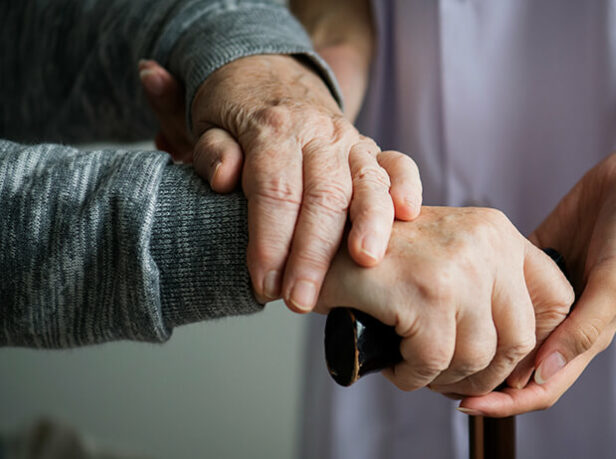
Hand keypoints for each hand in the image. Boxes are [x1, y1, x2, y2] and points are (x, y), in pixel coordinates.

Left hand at [138, 57, 422, 310]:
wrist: (269, 75)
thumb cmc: (236, 113)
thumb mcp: (208, 124)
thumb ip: (213, 151)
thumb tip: (226, 177)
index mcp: (273, 128)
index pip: (275, 191)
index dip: (270, 241)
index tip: (264, 284)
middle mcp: (318, 133)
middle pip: (323, 195)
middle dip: (313, 253)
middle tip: (300, 300)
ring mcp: (350, 140)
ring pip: (366, 182)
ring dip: (369, 224)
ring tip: (365, 262)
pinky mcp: (372, 149)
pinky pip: (398, 163)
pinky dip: (406, 186)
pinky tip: (408, 214)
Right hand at [316, 206, 573, 394]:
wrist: (318, 244)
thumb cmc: (383, 260)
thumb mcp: (449, 256)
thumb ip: (491, 288)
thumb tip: (528, 357)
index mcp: (498, 231)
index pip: (556, 297)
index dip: (538, 343)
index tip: (506, 362)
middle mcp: (486, 243)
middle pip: (520, 340)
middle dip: (486, 374)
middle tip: (451, 378)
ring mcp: (457, 267)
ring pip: (477, 357)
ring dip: (444, 377)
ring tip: (416, 367)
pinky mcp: (424, 293)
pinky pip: (433, 363)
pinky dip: (413, 377)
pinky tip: (396, 364)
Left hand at [459, 151, 615, 416]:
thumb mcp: (614, 284)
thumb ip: (581, 330)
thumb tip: (541, 374)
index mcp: (586, 335)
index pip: (541, 386)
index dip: (505, 403)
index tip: (464, 405)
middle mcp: (564, 320)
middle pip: (517, 364)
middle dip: (482, 378)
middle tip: (438, 376)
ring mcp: (547, 292)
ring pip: (506, 329)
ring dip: (479, 339)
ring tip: (440, 339)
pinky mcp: (535, 261)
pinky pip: (502, 286)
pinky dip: (481, 295)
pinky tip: (455, 295)